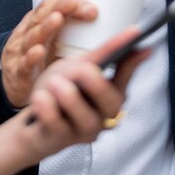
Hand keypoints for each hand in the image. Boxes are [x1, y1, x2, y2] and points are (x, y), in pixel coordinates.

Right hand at [0, 0, 97, 107]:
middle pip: (42, 15)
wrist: (12, 85)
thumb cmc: (39, 63)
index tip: (90, 7)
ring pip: (32, 35)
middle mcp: (29, 34)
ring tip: (57, 19)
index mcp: (39, 24)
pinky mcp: (18, 72)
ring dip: (45, 27)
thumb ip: (76, 35)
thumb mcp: (56, 44)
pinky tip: (38, 51)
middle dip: (60, 8)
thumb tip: (111, 31)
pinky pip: (24, 63)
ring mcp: (21, 52)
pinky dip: (31, 56)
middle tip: (75, 5)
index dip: (68, 2)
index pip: (51, 5)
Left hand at [18, 26, 150, 160]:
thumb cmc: (59, 90)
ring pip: (85, 118)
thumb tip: (135, 33)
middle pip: (111, 103)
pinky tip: (39, 97)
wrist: (31, 118)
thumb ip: (105, 54)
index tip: (143, 46)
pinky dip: (46, 106)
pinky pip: (55, 124)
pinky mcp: (59, 140)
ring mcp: (82, 132)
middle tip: (81, 69)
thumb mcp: (79, 67)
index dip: (133, 62)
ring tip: (54, 82)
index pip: (126, 78)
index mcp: (109, 96)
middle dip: (96, 84)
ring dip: (68, 95)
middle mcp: (102, 118)